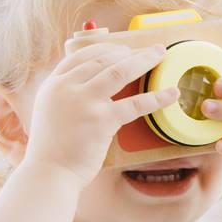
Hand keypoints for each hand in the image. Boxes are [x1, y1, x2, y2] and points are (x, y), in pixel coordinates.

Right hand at [22, 43, 178, 189]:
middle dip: (130, 51)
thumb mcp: (51, 111)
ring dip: (144, 60)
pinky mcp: (102, 120)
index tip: (123, 48)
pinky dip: (157, 97)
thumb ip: (68, 96)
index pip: (81, 56)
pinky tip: (172, 93)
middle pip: (104, 59)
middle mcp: (67, 88)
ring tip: (161, 54)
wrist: (49, 173)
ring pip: (120, 71)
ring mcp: (85, 102)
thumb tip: (92, 86)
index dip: (106, 48)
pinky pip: (136, 104)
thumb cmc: (53, 149)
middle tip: (150, 50)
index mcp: (54, 84)